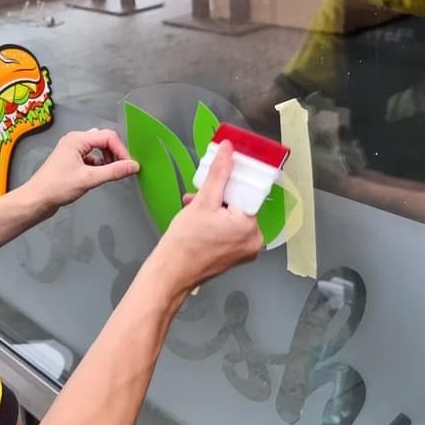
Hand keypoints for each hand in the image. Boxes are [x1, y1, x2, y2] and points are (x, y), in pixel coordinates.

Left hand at [27, 129, 139, 215]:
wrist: (37, 200)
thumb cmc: (57, 187)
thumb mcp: (89, 179)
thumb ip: (113, 171)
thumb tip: (133, 166)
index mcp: (77, 139)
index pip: (108, 137)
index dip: (121, 150)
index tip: (129, 166)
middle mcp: (75, 140)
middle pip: (103, 140)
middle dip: (115, 153)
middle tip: (122, 169)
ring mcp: (72, 150)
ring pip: (98, 149)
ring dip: (107, 159)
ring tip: (111, 173)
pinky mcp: (71, 160)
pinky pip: (91, 157)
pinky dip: (99, 165)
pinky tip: (100, 176)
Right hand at [154, 142, 263, 294]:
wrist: (170, 273)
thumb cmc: (184, 244)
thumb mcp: (202, 202)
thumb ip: (218, 174)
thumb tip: (228, 151)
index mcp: (250, 227)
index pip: (247, 192)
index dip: (232, 181)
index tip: (221, 174)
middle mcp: (253, 241)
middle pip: (240, 204)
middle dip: (219, 196)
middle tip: (201, 193)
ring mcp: (245, 251)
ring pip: (233, 216)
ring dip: (214, 208)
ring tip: (194, 207)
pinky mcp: (235, 256)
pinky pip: (229, 230)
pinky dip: (216, 222)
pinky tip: (198, 219)